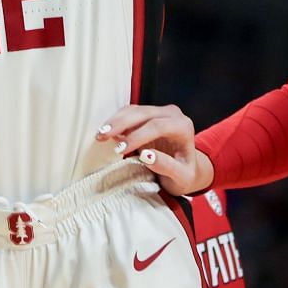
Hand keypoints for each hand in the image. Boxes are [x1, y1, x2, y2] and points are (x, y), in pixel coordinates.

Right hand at [96, 103, 213, 195]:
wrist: (187, 168)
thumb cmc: (185, 174)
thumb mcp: (182, 177)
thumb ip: (167, 166)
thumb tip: (146, 156)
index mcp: (183, 126)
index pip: (157, 126)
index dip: (136, 136)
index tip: (120, 150)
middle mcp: (172, 114)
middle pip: (142, 113)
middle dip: (120, 124)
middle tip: (102, 136)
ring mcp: (159, 112)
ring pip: (133, 111)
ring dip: (115, 121)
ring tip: (100, 135)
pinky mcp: (148, 115)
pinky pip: (130, 113)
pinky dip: (116, 121)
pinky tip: (106, 132)